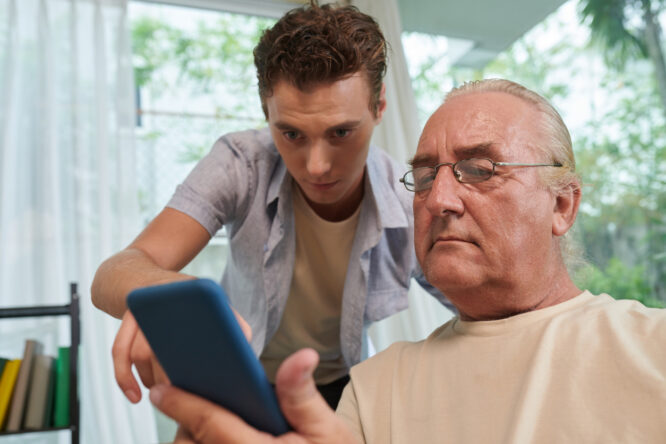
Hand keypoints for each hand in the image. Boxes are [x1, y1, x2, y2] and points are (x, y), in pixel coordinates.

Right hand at [113, 307, 252, 403]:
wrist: (146, 279)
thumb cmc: (185, 296)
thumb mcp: (210, 298)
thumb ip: (230, 318)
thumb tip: (244, 343)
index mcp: (185, 293)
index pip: (190, 324)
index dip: (191, 354)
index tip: (199, 377)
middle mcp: (159, 300)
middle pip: (159, 345)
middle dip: (168, 376)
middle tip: (183, 395)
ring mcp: (138, 311)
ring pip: (137, 353)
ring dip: (149, 380)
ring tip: (166, 396)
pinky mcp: (124, 322)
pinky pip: (118, 352)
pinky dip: (123, 378)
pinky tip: (134, 397)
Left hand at [150, 348, 355, 443]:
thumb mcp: (328, 429)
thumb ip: (303, 395)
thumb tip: (301, 356)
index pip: (211, 425)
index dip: (183, 405)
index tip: (161, 390)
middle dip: (187, 424)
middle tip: (189, 399)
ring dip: (194, 439)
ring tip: (200, 417)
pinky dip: (203, 443)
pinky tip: (212, 434)